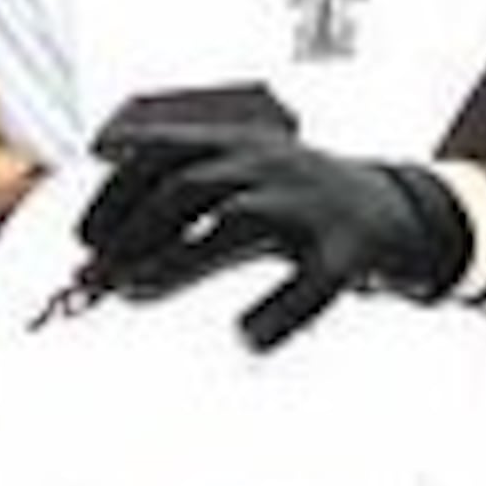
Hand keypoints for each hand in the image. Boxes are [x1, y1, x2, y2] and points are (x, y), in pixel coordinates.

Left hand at [76, 130, 464, 348]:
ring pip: (237, 221)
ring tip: (134, 292)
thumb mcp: (235, 191)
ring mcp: (312, 205)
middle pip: (189, 184)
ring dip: (177, 259)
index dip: (114, 193)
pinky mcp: (352, 251)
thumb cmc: (295, 205)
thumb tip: (93, 263)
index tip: (83, 240)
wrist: (402, 211)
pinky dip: (276, 313)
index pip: (161, 151)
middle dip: (133, 229)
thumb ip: (172, 219)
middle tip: (95, 277)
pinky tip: (245, 339)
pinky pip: (311, 284)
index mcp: (239, 145)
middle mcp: (271, 165)